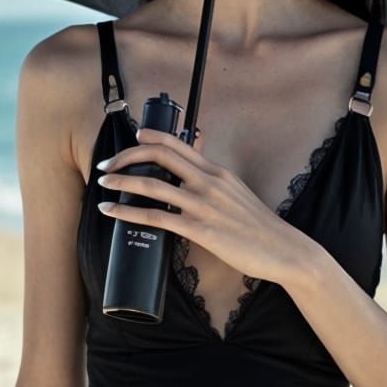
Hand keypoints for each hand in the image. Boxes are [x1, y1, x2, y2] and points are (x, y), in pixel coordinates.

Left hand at [94, 126, 312, 287]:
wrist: (284, 249)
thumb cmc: (258, 227)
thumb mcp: (236, 194)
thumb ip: (214, 184)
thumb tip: (193, 179)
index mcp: (217, 171)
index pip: (178, 143)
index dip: (151, 136)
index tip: (133, 137)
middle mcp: (208, 182)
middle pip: (160, 155)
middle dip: (127, 156)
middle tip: (107, 165)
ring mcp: (204, 205)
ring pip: (153, 184)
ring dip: (121, 181)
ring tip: (102, 184)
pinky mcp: (201, 230)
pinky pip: (156, 217)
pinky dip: (128, 212)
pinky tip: (111, 212)